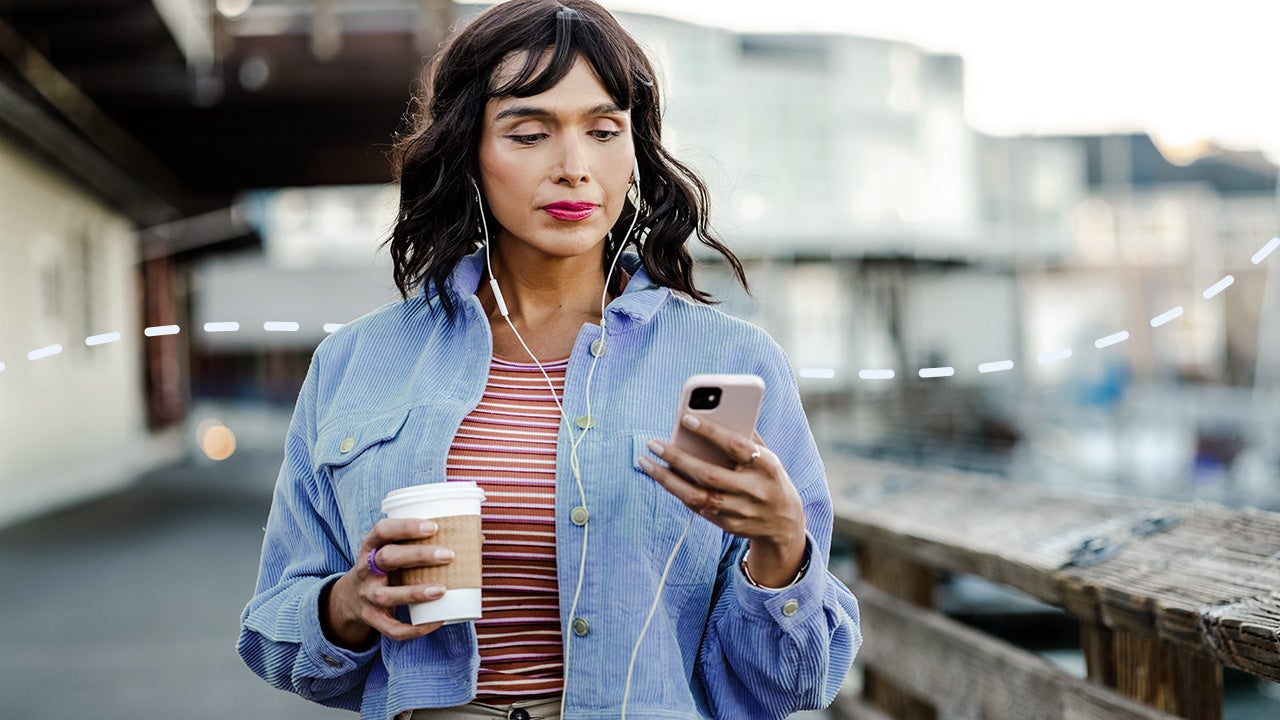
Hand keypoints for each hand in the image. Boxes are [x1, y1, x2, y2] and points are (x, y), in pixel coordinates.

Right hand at [321, 518, 454, 648]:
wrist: (350, 598)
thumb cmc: (386, 567)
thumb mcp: (392, 549)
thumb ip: (423, 542)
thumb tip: (477, 536)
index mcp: (371, 546)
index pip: (383, 530)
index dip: (406, 527)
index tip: (433, 526)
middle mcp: (366, 569)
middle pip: (387, 558)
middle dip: (418, 555)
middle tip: (448, 555)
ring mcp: (367, 595)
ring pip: (387, 595)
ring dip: (415, 592)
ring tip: (442, 590)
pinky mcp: (372, 618)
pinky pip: (391, 628)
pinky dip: (414, 628)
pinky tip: (437, 621)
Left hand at [638, 414, 807, 586]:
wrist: (784, 523)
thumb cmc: (769, 478)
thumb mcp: (768, 455)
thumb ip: (746, 436)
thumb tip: (715, 413)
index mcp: (766, 466)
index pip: (735, 446)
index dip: (710, 431)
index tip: (685, 418)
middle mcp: (754, 490)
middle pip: (709, 474)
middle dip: (677, 458)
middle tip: (653, 443)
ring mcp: (741, 511)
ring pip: (697, 496)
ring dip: (667, 479)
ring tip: (646, 462)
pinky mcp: (729, 525)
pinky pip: (698, 508)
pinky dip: (679, 492)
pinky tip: (663, 477)